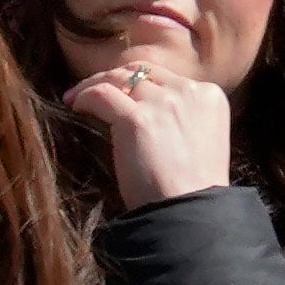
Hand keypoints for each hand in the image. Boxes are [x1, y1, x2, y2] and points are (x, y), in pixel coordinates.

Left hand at [60, 60, 235, 208]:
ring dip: (93, 84)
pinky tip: (75, 106)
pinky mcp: (137, 119)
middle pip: (142, 70)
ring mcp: (164, 103)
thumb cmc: (192, 189)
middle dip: (113, 77)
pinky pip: (101, 95)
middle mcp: (189, 92)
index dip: (136, 82)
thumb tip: (145, 109)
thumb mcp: (200, 141)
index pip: (164, 76)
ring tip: (76, 98)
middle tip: (89, 90)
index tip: (119, 93)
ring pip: (119, 78)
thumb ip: (181, 118)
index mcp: (209, 96)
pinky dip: (84, 97)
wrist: (189, 213)